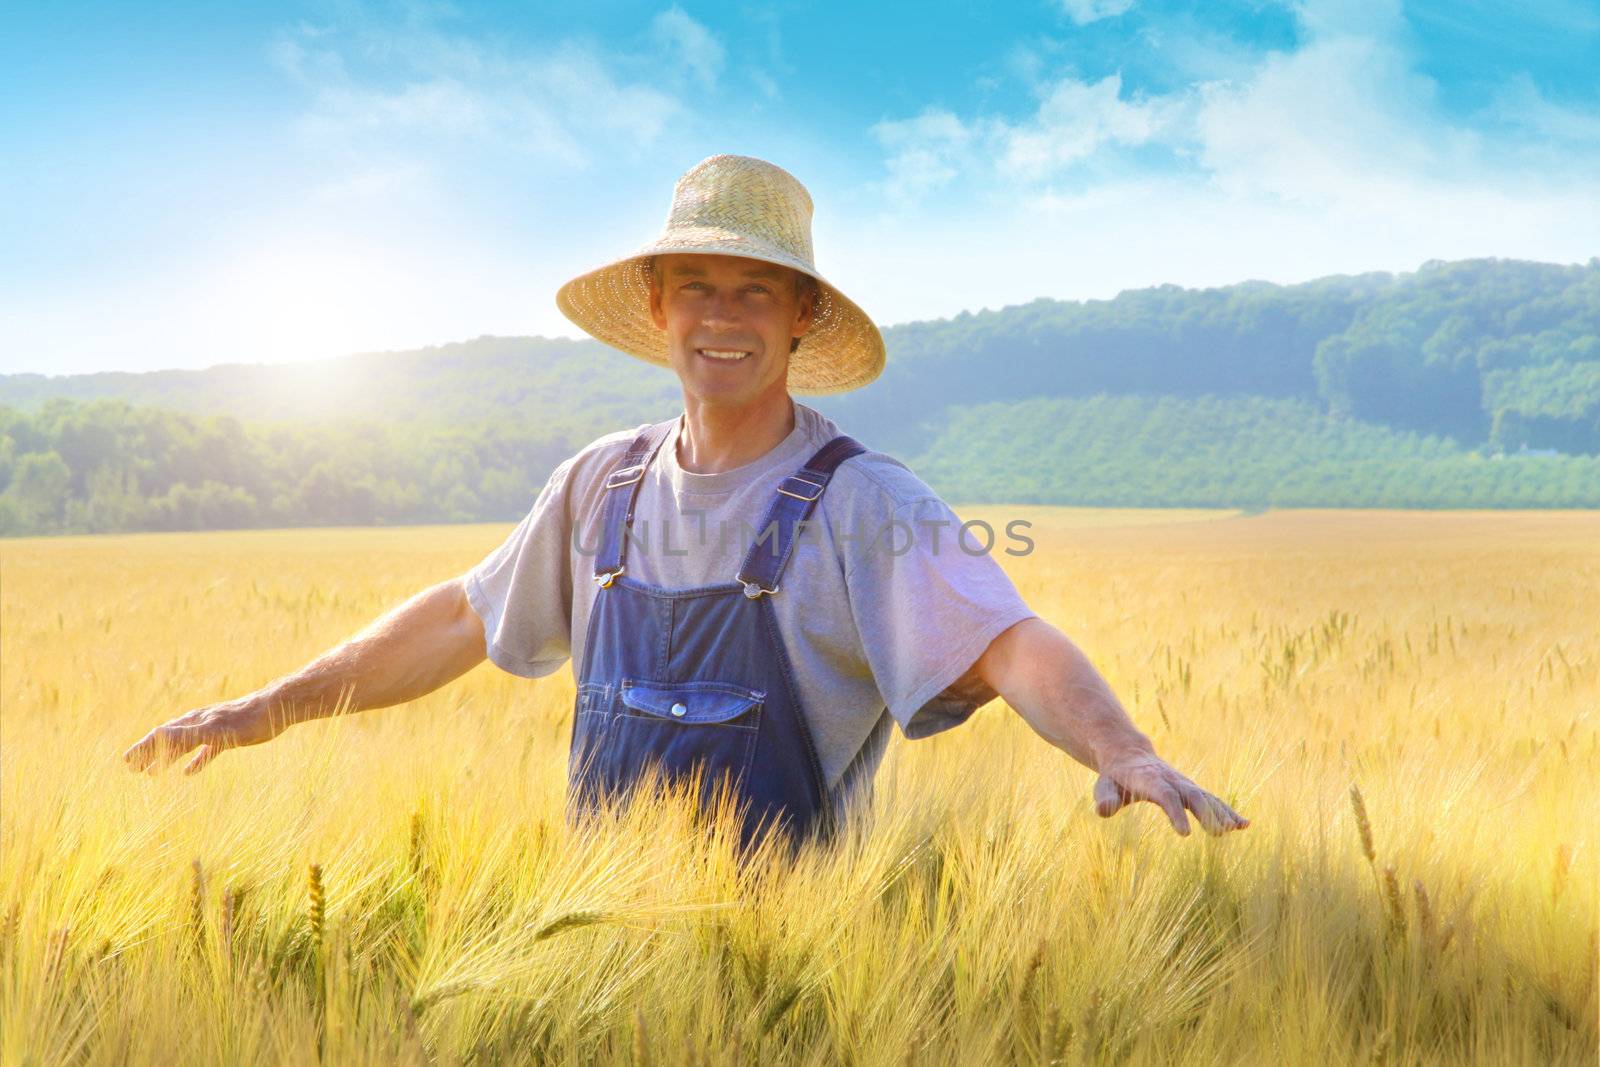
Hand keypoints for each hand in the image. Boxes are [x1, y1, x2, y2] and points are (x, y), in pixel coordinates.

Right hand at [123, 696, 285, 775]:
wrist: (278, 706)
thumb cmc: (248, 719)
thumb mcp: (215, 730)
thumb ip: (187, 735)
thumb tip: (156, 735)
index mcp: (194, 722)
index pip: (162, 736)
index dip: (143, 749)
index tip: (126, 762)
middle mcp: (200, 723)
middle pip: (168, 740)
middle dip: (148, 754)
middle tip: (130, 768)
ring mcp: (214, 729)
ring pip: (183, 746)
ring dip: (166, 758)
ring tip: (151, 773)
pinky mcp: (230, 736)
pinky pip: (206, 751)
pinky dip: (194, 761)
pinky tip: (188, 772)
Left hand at [1093, 750, 1248, 836]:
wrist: (1127, 753)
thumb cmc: (1113, 776)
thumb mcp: (1103, 786)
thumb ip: (1105, 798)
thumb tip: (1102, 811)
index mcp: (1149, 779)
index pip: (1165, 795)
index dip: (1175, 812)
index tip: (1185, 833)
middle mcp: (1170, 779)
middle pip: (1191, 795)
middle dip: (1207, 812)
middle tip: (1221, 832)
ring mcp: (1183, 783)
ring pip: (1205, 796)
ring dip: (1223, 812)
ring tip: (1239, 828)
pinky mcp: (1190, 789)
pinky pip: (1211, 799)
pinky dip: (1227, 810)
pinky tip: (1244, 824)